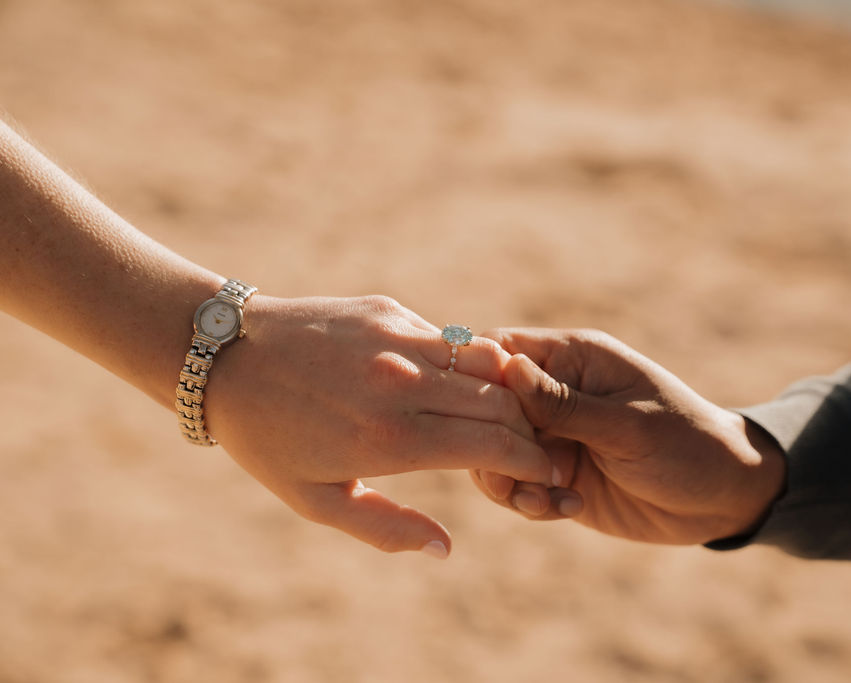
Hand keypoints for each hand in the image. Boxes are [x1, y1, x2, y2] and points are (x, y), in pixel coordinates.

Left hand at [203, 296, 555, 556]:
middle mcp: (402, 381)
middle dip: (528, 429)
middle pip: (503, 403)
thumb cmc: (268, 438)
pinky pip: (447, 339)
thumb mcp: (318, 500)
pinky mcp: (389, 310)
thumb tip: (447, 548)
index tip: (545, 472)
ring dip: (504, 392)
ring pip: (485, 363)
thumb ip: (386, 527)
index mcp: (390, 437)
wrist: (225, 355)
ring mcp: (398, 338)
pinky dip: (463, 364)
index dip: (531, 461)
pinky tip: (449, 384)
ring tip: (501, 416)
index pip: (495, 446)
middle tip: (532, 447)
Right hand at [471, 328, 784, 544]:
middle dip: (490, 441)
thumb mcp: (627, 426)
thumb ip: (565, 405)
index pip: (499, 349)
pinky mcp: (554, 475)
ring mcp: (552, 436)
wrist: (723, 498)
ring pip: (491, 451)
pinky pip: (515, 486)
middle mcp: (554, 393)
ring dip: (507, 480)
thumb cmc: (687, 444)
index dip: (476, 377)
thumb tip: (507, 368)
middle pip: (483, 405)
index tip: (480, 416)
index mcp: (573, 358)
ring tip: (546, 497)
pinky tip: (567, 509)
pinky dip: (528, 502)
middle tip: (523, 470)